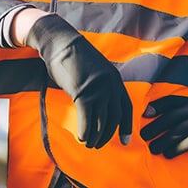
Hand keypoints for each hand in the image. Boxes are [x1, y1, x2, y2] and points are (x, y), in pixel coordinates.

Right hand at [25, 14, 132, 148]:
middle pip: (114, 118)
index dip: (127, 126)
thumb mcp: (95, 70)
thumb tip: (100, 107)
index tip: (126, 141)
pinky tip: (81, 137)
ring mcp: (98, 89)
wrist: (61, 43)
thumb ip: (101, 86)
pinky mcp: (83, 93)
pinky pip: (87, 120)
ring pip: (101, 122)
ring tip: (89, 144)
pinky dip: (85, 133)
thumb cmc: (74, 57)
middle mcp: (110, 85)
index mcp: (115, 79)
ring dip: (95, 137)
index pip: (126, 107)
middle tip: (98, 145)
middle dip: (107, 135)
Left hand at [140, 96, 187, 157]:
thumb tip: (156, 118)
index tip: (145, 113)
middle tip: (143, 135)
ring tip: (153, 148)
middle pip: (171, 117)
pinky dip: (176, 149)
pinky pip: (187, 142)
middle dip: (156, 126)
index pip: (170, 101)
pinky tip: (168, 154)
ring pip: (177, 131)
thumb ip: (182, 111)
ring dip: (163, 140)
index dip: (157, 105)